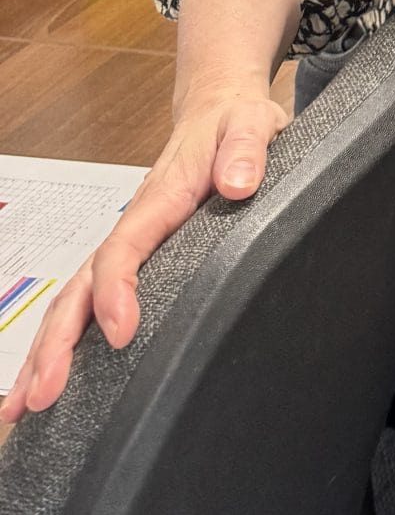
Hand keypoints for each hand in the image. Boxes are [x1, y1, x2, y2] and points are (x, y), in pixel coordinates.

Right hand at [0, 80, 285, 424]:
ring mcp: (128, 243)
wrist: (219, 108)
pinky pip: (88, 300)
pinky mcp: (134, 255)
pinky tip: (50, 376)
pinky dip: (63, 339)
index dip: (115, 290)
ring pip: (74, 299)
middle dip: (57, 342)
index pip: (124, 248)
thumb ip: (247, 148)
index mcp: (158, 200)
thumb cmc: (233, 121)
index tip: (121, 332)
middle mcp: (133, 225)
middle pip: (80, 286)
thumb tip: (240, 181)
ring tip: (23, 405)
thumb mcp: (251, 123)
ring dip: (46, 350)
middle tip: (41, 395)